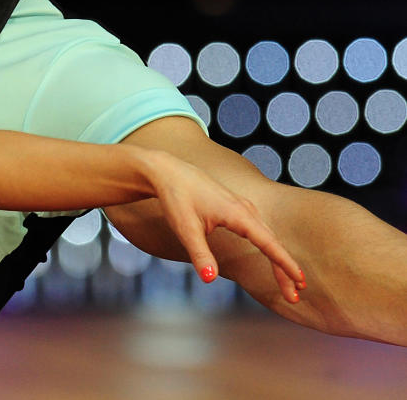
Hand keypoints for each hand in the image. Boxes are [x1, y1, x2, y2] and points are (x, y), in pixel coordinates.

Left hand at [142, 148, 305, 302]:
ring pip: (268, 236)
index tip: (299, 279)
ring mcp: (243, 207)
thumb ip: (200, 254)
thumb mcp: (186, 229)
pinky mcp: (237, 208)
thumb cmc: (177, 198)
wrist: (169, 172)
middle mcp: (246, 209)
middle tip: (294, 296)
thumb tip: (209, 279)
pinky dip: (270, 247)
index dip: (284, 263)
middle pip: (272, 242)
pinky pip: (260, 230)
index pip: (268, 243)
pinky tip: (273, 259)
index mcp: (238, 214)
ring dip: (279, 260)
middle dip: (285, 269)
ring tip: (290, 284)